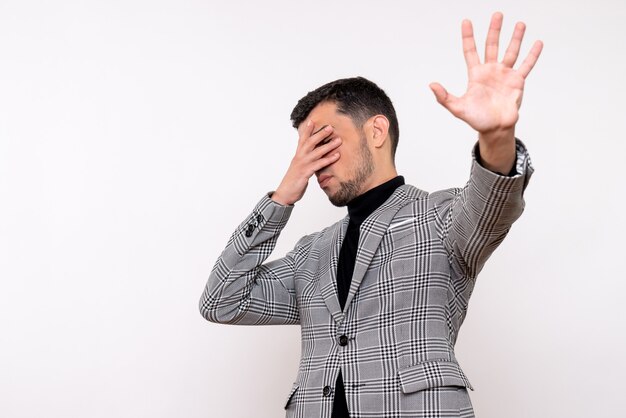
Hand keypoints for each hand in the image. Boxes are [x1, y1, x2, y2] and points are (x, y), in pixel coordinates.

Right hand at [271, 122, 341, 205]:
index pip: (302, 140)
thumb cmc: (293, 182)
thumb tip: (313, 157)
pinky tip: (336, 156)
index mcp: (297, 156)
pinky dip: (328, 159)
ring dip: (328, 145)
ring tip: (338, 140)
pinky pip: (318, 164)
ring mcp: (302, 165)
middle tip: (330, 127)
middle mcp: (299, 158)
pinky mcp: (305, 173)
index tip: (312, 120)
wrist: (284, 194)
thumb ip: (305, 161)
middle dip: (320, 134)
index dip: (307, 130)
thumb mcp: (298, 169)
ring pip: (316, 152)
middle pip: (310, 142)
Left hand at [430, 12, 542, 134]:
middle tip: (497, 15)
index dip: (468, 37)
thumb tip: (431, 85)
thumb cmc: (477, 119)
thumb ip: (444, 97)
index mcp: (476, 75)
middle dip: (494, 30)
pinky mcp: (518, 81)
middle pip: (492, 46)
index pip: (471, 51)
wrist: (495, 129)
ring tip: (519, 24)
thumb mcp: (458, 108)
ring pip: (511, 52)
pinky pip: (526, 65)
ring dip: (515, 38)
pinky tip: (537, 42)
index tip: (466, 22)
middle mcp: (491, 71)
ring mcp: (505, 75)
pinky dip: (532, 55)